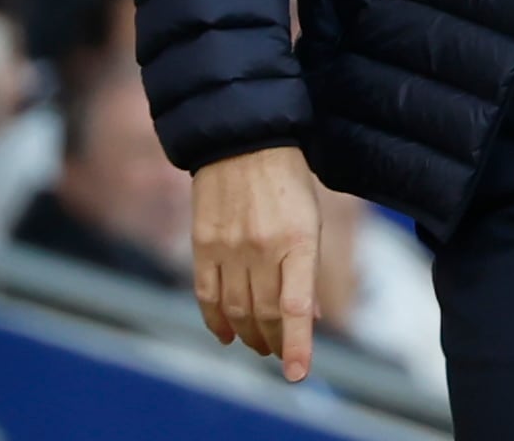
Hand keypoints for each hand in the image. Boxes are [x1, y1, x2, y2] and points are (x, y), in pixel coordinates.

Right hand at [192, 146, 320, 381]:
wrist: (243, 139)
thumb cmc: (287, 179)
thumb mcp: (311, 218)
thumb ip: (307, 269)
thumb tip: (309, 317)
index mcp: (297, 240)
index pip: (295, 308)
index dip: (297, 346)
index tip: (297, 373)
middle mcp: (262, 249)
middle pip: (265, 316)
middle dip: (275, 343)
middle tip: (280, 352)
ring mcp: (229, 248)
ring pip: (236, 311)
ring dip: (248, 336)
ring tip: (258, 345)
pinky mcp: (202, 245)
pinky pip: (206, 295)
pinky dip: (215, 321)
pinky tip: (225, 334)